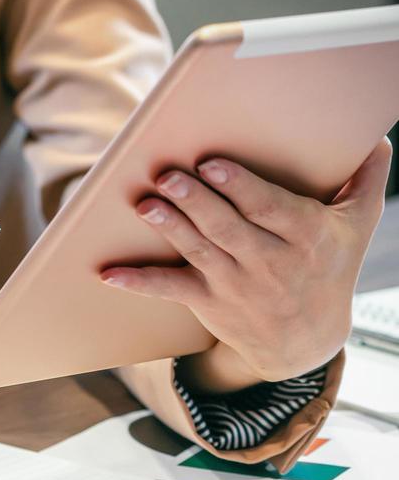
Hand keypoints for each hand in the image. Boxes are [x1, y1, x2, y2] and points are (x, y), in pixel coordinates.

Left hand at [101, 138, 390, 392]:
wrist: (307, 341)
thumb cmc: (330, 267)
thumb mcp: (356, 226)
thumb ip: (366, 181)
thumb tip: (379, 139)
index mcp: (306, 236)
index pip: (270, 208)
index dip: (241, 188)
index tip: (214, 165)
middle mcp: (270, 262)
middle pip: (229, 227)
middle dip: (197, 201)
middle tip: (168, 175)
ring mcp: (236, 284)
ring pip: (199, 250)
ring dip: (170, 228)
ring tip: (145, 205)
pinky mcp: (208, 301)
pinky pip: (170, 289)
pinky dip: (138, 281)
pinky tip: (108, 273)